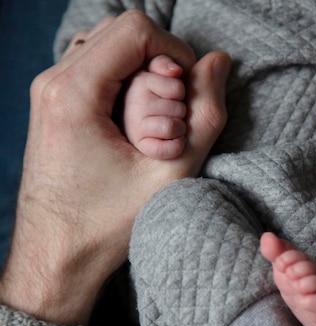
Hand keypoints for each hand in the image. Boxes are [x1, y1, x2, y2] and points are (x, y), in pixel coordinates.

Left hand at [0, 11, 230, 325]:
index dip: (176, 53)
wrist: (56, 255)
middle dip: (160, 65)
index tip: (188, 93)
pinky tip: (136, 125)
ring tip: (155, 122)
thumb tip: (218, 62)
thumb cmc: (107, 223)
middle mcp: (53, 81)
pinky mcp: (54, 103)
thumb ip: (206, 115)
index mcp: (73, 94)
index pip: (135, 31)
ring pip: (111, 47)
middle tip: (172, 113)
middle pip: (122, 33)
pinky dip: (127, 84)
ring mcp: (49, 90)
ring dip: (144, 75)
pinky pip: (98, 68)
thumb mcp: (172, 173)